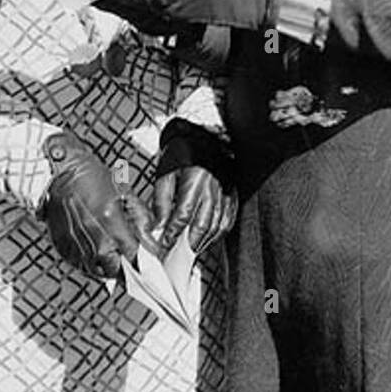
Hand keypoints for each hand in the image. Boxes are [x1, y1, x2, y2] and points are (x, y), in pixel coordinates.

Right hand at [41, 132, 158, 278]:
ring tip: (109, 249)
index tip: (145, 256)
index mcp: (111, 223)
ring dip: (106, 265)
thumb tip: (150, 238)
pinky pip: (80, 265)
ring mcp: (76, 245)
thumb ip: (141, 218)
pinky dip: (89, 260)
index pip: (133, 256)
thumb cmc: (90, 177)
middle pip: (115, 271)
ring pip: (97, 271)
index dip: (142, 258)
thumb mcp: (124, 192)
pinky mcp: (63, 248)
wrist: (60, 172)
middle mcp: (93, 238)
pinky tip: (92, 246)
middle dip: (124, 265)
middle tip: (126, 254)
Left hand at [154, 120, 237, 255]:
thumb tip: (159, 228)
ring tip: (190, 250)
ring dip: (203, 242)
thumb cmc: (180, 153)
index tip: (164, 245)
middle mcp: (213, 188)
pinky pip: (227, 220)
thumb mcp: (165, 174)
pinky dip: (218, 233)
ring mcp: (225, 192)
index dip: (172, 234)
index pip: (183, 216)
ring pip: (216, 226)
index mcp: (195, 181)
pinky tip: (208, 238)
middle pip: (202, 225)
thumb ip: (162, 202)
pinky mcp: (231, 194)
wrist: (203, 136)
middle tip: (177, 255)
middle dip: (188, 244)